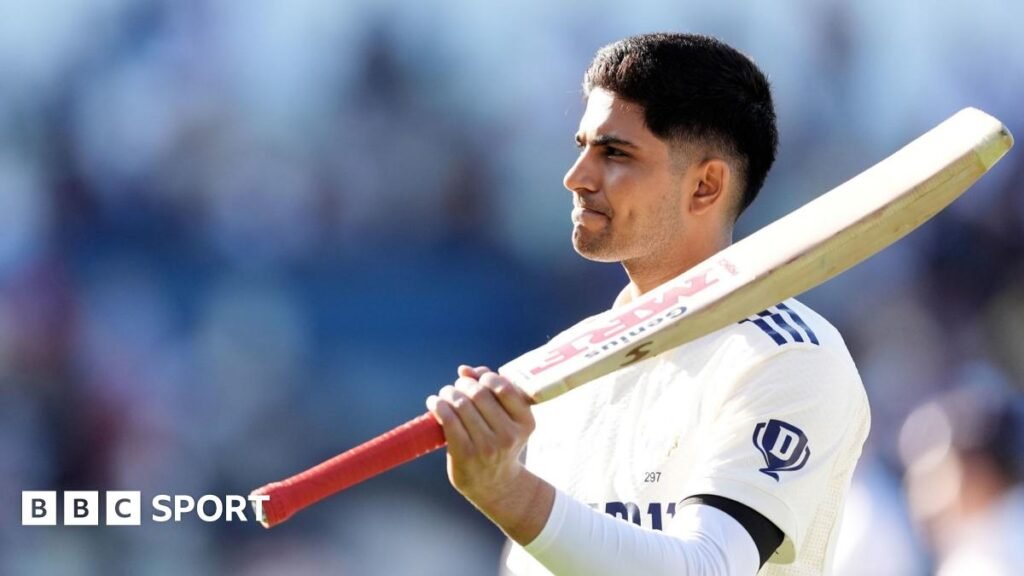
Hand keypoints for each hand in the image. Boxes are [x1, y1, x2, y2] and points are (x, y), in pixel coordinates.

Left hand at [426, 365, 553, 543]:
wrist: (495, 485)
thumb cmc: (500, 443)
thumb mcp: (508, 419)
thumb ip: (492, 390)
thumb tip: (465, 370)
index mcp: (525, 422)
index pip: (502, 387)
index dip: (485, 377)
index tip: (476, 380)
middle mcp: (508, 435)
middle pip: (479, 394)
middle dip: (463, 385)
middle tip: (456, 387)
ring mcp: (487, 446)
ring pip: (461, 405)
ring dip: (448, 393)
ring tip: (444, 395)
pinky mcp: (465, 454)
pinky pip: (448, 420)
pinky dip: (438, 406)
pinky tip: (434, 403)